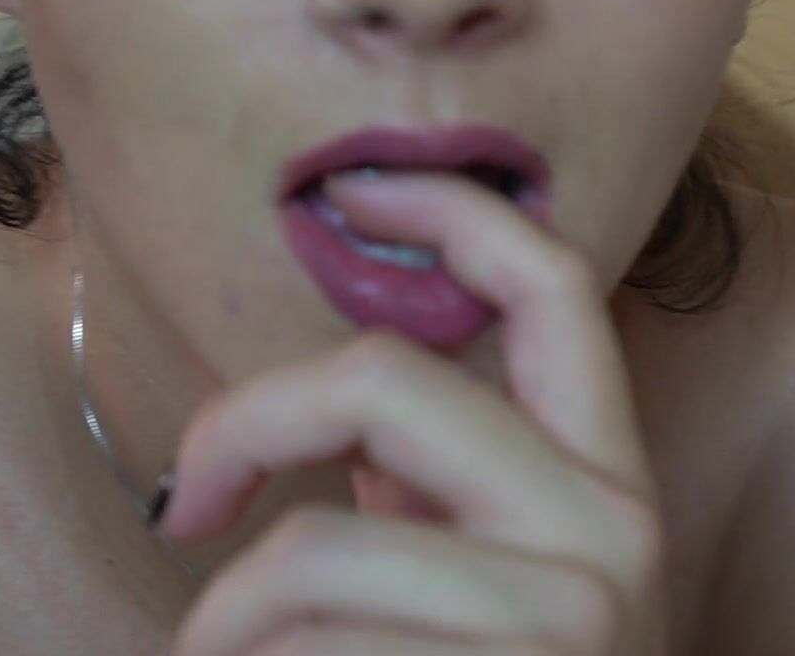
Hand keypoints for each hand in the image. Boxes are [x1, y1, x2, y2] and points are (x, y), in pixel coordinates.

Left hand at [161, 169, 670, 654]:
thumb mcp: (492, 580)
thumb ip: (440, 484)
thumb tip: (313, 402)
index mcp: (608, 482)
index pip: (555, 287)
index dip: (451, 205)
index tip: (348, 186)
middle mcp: (609, 531)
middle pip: (379, 377)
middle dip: (240, 429)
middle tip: (184, 506)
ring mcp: (563, 616)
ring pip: (310, 549)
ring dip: (223, 621)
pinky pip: (306, 648)